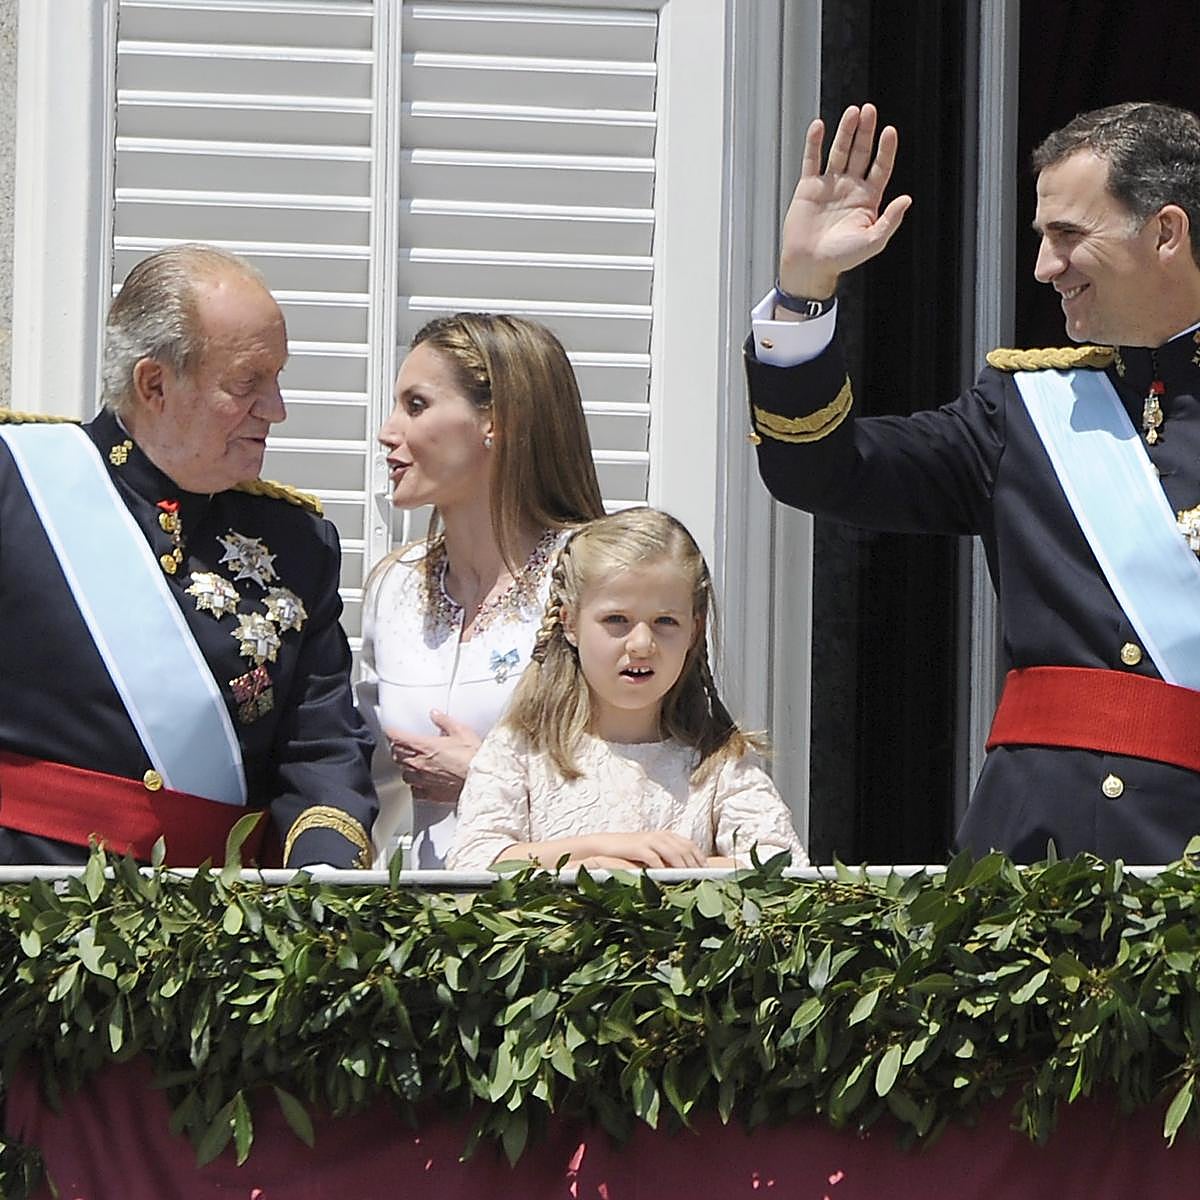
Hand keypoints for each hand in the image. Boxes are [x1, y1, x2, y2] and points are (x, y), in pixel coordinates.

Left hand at [385, 710, 481, 805]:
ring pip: (403, 773)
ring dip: (404, 766)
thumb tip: (436, 715)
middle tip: (400, 744)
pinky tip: (419, 781)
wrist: (481, 780)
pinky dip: (414, 784)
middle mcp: (420, 764)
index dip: (391, 733)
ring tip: (410, 762)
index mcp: (424, 746)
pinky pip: (414, 790)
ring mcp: (423, 780)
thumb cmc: (473, 758)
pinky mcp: (430, 794)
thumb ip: (445, 722)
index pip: (397, 738)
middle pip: (397, 755)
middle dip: (396, 748)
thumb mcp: (461, 731)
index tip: (391, 730)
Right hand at [584, 831, 706, 869]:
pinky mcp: (639, 847)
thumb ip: (668, 858)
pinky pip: (655, 859)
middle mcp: (661, 836)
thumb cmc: (631, 853)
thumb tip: (686, 874)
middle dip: (695, 866)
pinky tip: (667, 879)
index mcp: (667, 836)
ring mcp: (650, 840)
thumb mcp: (652, 852)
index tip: (708, 874)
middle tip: (702, 881)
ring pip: (674, 853)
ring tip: (690, 881)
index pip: (690, 846)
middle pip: (685, 850)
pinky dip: (663, 869)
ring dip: (683, 868)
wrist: (606, 846)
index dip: (701, 859)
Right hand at [779, 103, 911, 298]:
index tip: (889, 132)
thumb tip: (907, 199)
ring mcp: (829, 185)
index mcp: (867, 199)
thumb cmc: (840, 258)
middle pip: (861, 153)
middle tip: (869, 111)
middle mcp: (850, 188)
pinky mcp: (808, 187)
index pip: (880, 167)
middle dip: (866, 132)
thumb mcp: (872, 242)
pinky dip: (814, 143)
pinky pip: (811, 160)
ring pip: (839, 151)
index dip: (886, 149)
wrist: (809, 265)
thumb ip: (890, 220)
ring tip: (852, 113)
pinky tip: (819, 127)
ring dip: (845, 131)